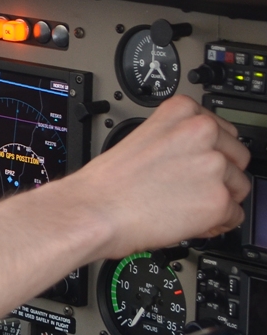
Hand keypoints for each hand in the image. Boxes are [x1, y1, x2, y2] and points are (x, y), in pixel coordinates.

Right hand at [67, 95, 248, 259]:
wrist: (94, 210)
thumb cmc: (108, 182)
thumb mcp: (142, 137)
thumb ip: (176, 139)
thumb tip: (198, 157)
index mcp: (182, 111)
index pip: (222, 130)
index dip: (210, 152)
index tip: (198, 162)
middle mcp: (202, 132)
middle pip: (237, 157)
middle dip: (219, 175)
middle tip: (189, 187)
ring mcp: (213, 166)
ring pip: (239, 187)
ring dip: (218, 199)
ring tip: (185, 205)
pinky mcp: (219, 200)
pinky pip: (235, 216)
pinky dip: (216, 223)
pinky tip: (188, 220)